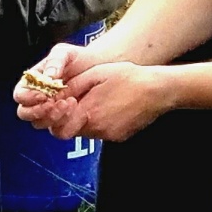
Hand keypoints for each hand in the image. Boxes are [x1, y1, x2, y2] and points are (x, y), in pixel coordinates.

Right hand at [10, 38, 104, 126]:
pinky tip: (75, 109)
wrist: (97, 67)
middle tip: (53, 103)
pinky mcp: (64, 120)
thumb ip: (55, 61)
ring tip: (68, 104)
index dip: (28, 97)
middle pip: (25, 113)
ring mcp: (50, 111)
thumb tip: (49, 75)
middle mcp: (37, 100)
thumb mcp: (65, 53)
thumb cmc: (77, 59)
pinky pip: (58, 128)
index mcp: (32, 83)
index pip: (20, 95)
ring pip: (40, 123)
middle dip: (37, 111)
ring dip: (52, 117)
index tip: (43, 94)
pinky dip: (65, 121)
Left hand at [34, 58, 178, 141]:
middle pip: (70, 132)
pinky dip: (96, 122)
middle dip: (65, 119)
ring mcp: (109, 135)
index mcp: (89, 113)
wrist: (157, 90)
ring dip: (81, 120)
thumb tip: (53, 95)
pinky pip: (100, 132)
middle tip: (71, 103)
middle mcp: (98, 129)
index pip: (59, 128)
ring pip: (85, 132)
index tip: (61, 103)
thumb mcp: (94, 75)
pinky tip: (106, 107)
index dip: (55, 117)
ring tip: (91, 101)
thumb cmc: (127, 77)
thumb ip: (71, 87)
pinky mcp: (119, 136)